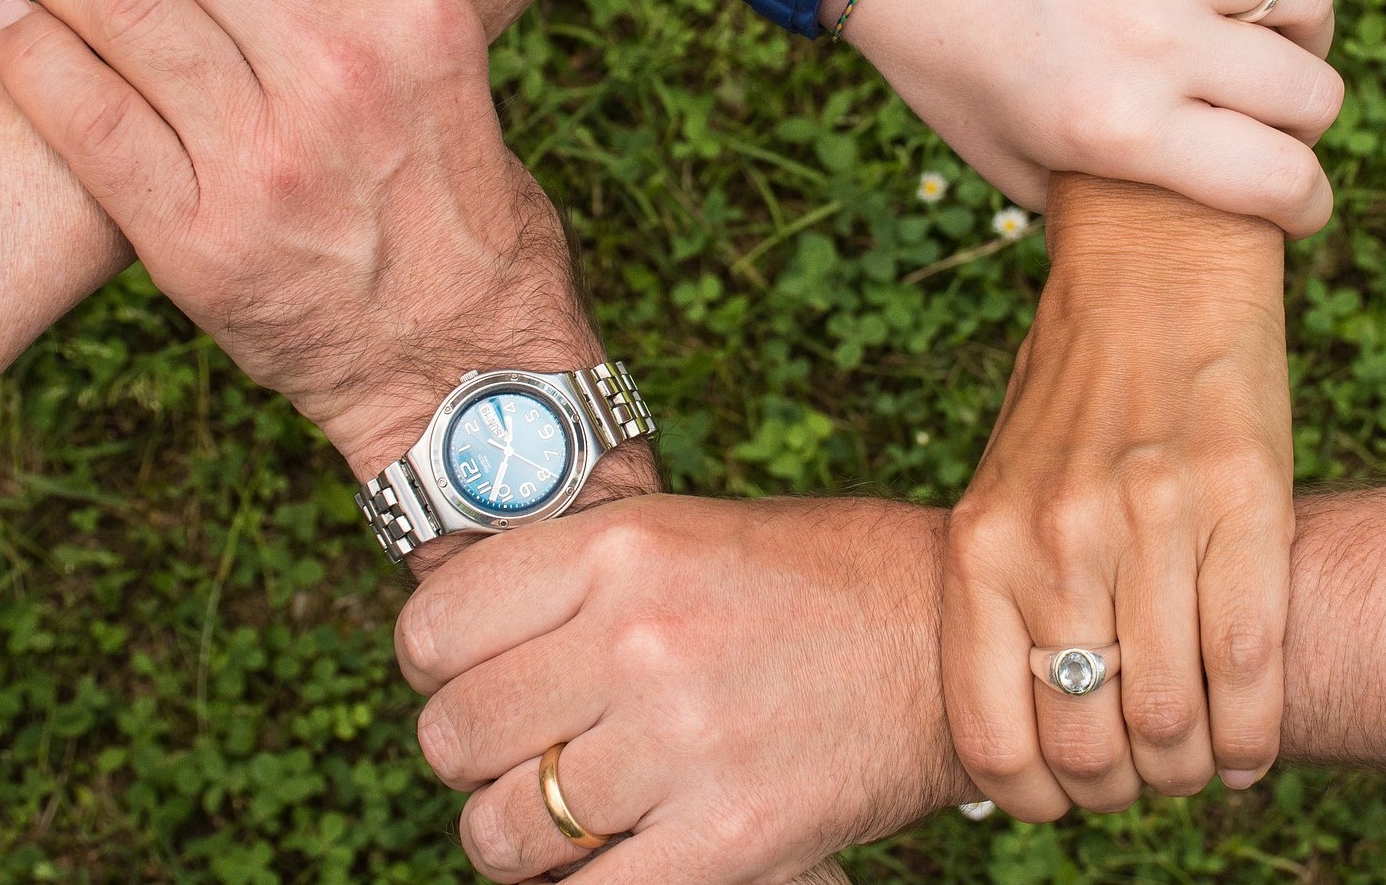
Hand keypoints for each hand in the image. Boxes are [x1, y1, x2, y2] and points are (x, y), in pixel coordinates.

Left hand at [0, 0, 603, 480]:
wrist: (463, 366)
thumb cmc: (455, 208)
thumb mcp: (448, 69)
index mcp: (416, 11)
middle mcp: (342, 69)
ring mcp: (263, 158)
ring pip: (111, 0)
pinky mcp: (193, 239)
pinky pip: (74, 107)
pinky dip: (25, 50)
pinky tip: (17, 29)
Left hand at [398, 496, 974, 883]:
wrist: (953, 648)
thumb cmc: (814, 582)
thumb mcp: (683, 533)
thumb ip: (569, 582)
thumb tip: (451, 652)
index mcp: (621, 548)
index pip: (431, 628)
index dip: (436, 666)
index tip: (470, 677)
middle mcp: (640, 639)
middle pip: (454, 736)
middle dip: (475, 755)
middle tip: (528, 749)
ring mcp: (683, 743)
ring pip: (502, 831)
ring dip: (518, 834)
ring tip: (568, 812)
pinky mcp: (729, 839)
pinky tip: (610, 859)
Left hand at [813, 0, 1343, 235]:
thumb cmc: (941, 55)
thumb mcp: (1001, 157)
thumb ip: (1092, 198)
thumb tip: (1172, 220)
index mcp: (1116, 126)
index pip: (1277, 179)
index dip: (1306, 205)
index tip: (1300, 206)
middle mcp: (1154, 41)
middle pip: (1311, 94)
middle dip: (1304, 122)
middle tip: (1273, 117)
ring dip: (1300, 30)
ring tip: (1266, 37)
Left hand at [942, 181, 1294, 816]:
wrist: (1152, 261)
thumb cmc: (1074, 394)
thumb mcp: (1005, 488)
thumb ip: (1011, 593)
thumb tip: (1041, 724)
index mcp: (981, 543)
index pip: (988, 732)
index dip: (1032, 799)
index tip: (1061, 803)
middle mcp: (1056, 540)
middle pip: (1089, 744)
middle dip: (1122, 791)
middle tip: (1143, 782)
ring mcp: (1149, 521)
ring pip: (1174, 721)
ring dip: (1192, 772)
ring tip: (1200, 766)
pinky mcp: (1243, 498)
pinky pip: (1253, 663)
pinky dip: (1256, 733)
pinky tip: (1250, 748)